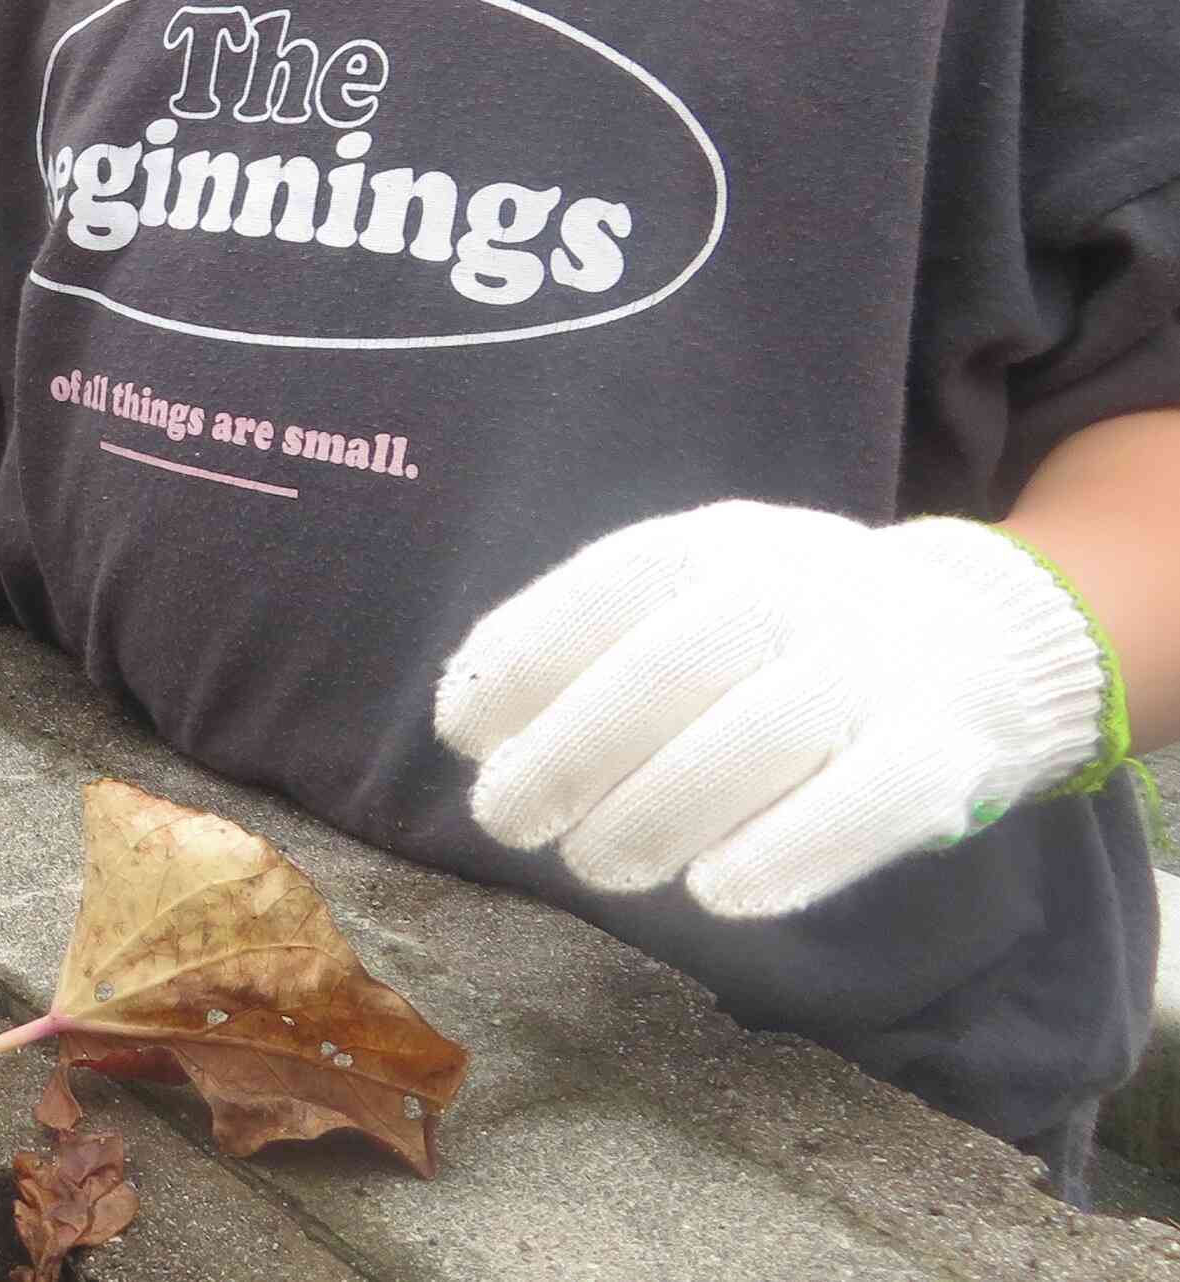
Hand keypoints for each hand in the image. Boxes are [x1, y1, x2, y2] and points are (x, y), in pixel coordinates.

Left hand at [434, 501, 1114, 919]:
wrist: (974, 639)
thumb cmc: (777, 632)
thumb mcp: (687, 594)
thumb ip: (586, 639)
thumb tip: (465, 719)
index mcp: (714, 544)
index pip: (603, 591)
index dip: (521, 665)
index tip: (463, 738)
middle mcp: (795, 589)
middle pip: (667, 671)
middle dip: (569, 753)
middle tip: (508, 820)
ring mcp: (874, 665)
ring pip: (753, 740)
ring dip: (655, 814)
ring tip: (593, 864)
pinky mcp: (942, 750)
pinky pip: (860, 803)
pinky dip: (782, 853)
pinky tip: (713, 892)